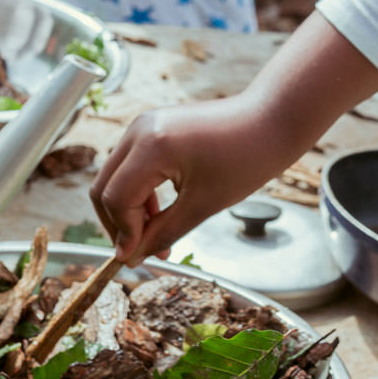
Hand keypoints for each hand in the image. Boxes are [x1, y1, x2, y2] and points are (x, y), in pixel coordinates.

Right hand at [90, 95, 296, 262]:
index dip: (123, 234)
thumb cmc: (247, 158)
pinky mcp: (154, 127)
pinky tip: (158, 214)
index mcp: (151, 145)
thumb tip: (133, 256)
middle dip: (118, 223)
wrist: (273, 119)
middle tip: (139, 252)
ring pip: (115, 176)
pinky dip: (139, 192)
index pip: (116, 198)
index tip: (136, 258)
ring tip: (154, 238)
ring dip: (128, 209)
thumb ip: (163, 233)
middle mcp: (139, 129)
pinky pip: (132, 165)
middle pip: (104, 186)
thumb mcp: (204, 204)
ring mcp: (144, 124)